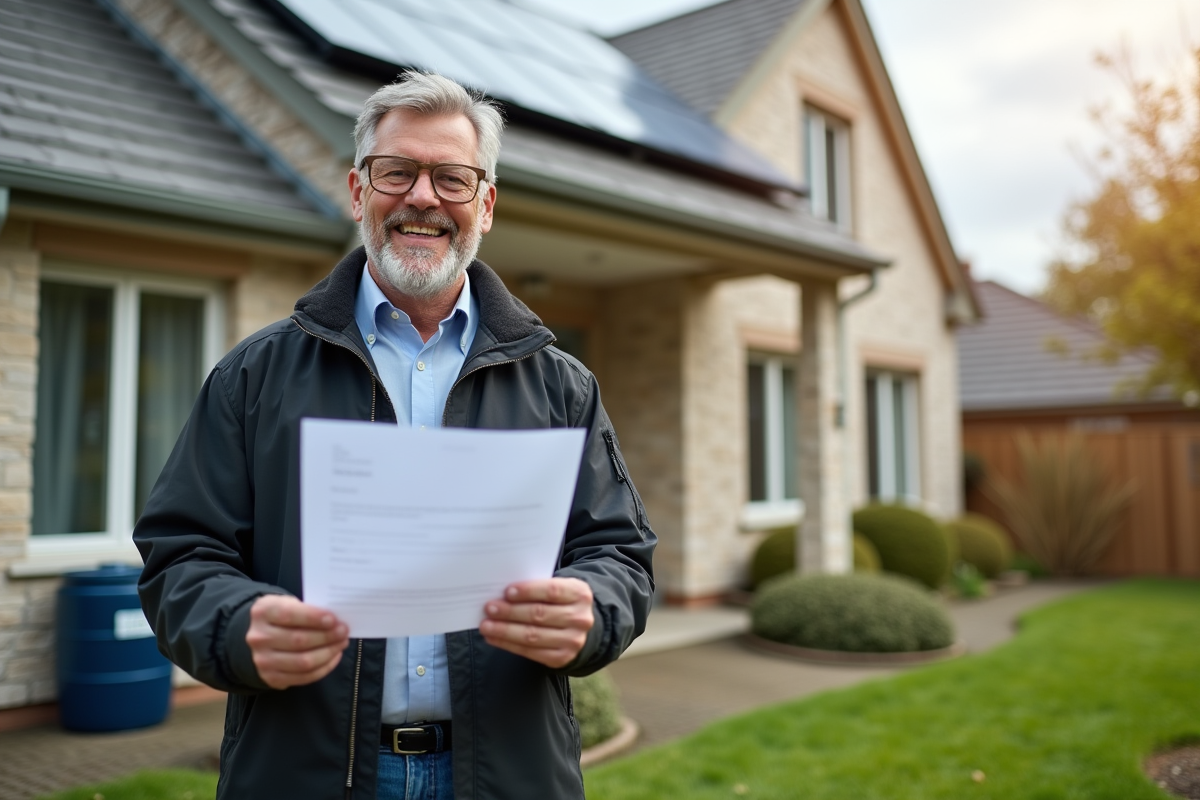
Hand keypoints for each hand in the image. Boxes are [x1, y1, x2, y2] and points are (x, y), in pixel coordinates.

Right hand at [245, 595, 349, 689]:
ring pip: (303, 662)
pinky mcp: (271, 678)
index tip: (333, 619)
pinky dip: (324, 668)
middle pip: (298, 640)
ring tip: (341, 644)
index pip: (288, 615)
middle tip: (344, 632)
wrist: (261, 636)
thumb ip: (309, 609)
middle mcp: (259, 637)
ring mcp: (263, 661)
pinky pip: (304, 677)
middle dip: (326, 637)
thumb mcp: (290, 603)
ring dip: (328, 653)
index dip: (313, 618)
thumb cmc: (283, 616)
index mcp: (263, 612)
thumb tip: (336, 621)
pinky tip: (334, 657)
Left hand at [480, 578, 594, 667]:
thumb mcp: (558, 588)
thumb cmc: (559, 601)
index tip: (506, 591)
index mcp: (580, 594)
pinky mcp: (561, 658)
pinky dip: (508, 644)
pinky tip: (494, 638)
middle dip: (511, 612)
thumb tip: (502, 595)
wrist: (578, 626)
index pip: (552, 591)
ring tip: (486, 625)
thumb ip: (536, 588)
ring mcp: (573, 641)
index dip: (528, 591)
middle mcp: (580, 619)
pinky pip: (530, 652)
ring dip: (505, 630)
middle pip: (539, 614)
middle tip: (490, 608)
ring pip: (533, 635)